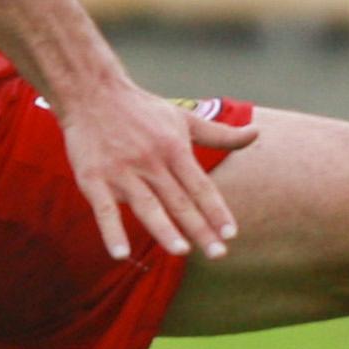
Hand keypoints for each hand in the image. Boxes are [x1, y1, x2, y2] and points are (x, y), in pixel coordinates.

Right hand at [57, 80, 251, 260]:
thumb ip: (220, 133)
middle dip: (200, 229)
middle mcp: (150, 161)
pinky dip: (112, 232)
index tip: (231, 234)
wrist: (92, 93)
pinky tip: (121, 254)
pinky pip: (104, 210)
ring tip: (181, 251)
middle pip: (179, 201)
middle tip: (218, 254)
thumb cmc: (143, 110)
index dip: (216, 210)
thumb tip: (256, 133)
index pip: (200, 186)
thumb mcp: (184, 118)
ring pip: (147, 206)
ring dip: (164, 229)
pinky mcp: (92, 178)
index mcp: (174, 149)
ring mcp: (121, 171)